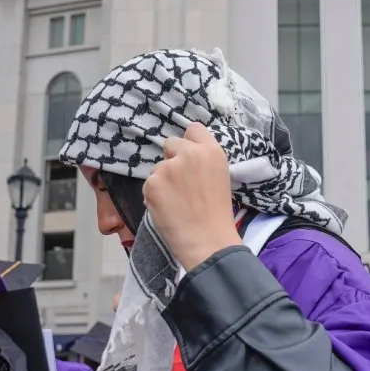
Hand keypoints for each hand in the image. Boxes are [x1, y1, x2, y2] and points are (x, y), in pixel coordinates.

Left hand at [143, 122, 242, 270]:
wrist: (208, 241)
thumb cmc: (218, 215)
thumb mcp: (220, 177)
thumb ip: (203, 161)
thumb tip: (184, 155)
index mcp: (212, 151)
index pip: (193, 129)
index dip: (189, 142)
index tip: (189, 156)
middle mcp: (189, 153)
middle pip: (171, 143)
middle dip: (172, 159)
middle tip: (180, 183)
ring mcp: (169, 167)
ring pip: (157, 167)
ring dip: (162, 180)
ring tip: (176, 202)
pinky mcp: (152, 183)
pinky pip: (148, 184)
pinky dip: (154, 196)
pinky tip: (167, 209)